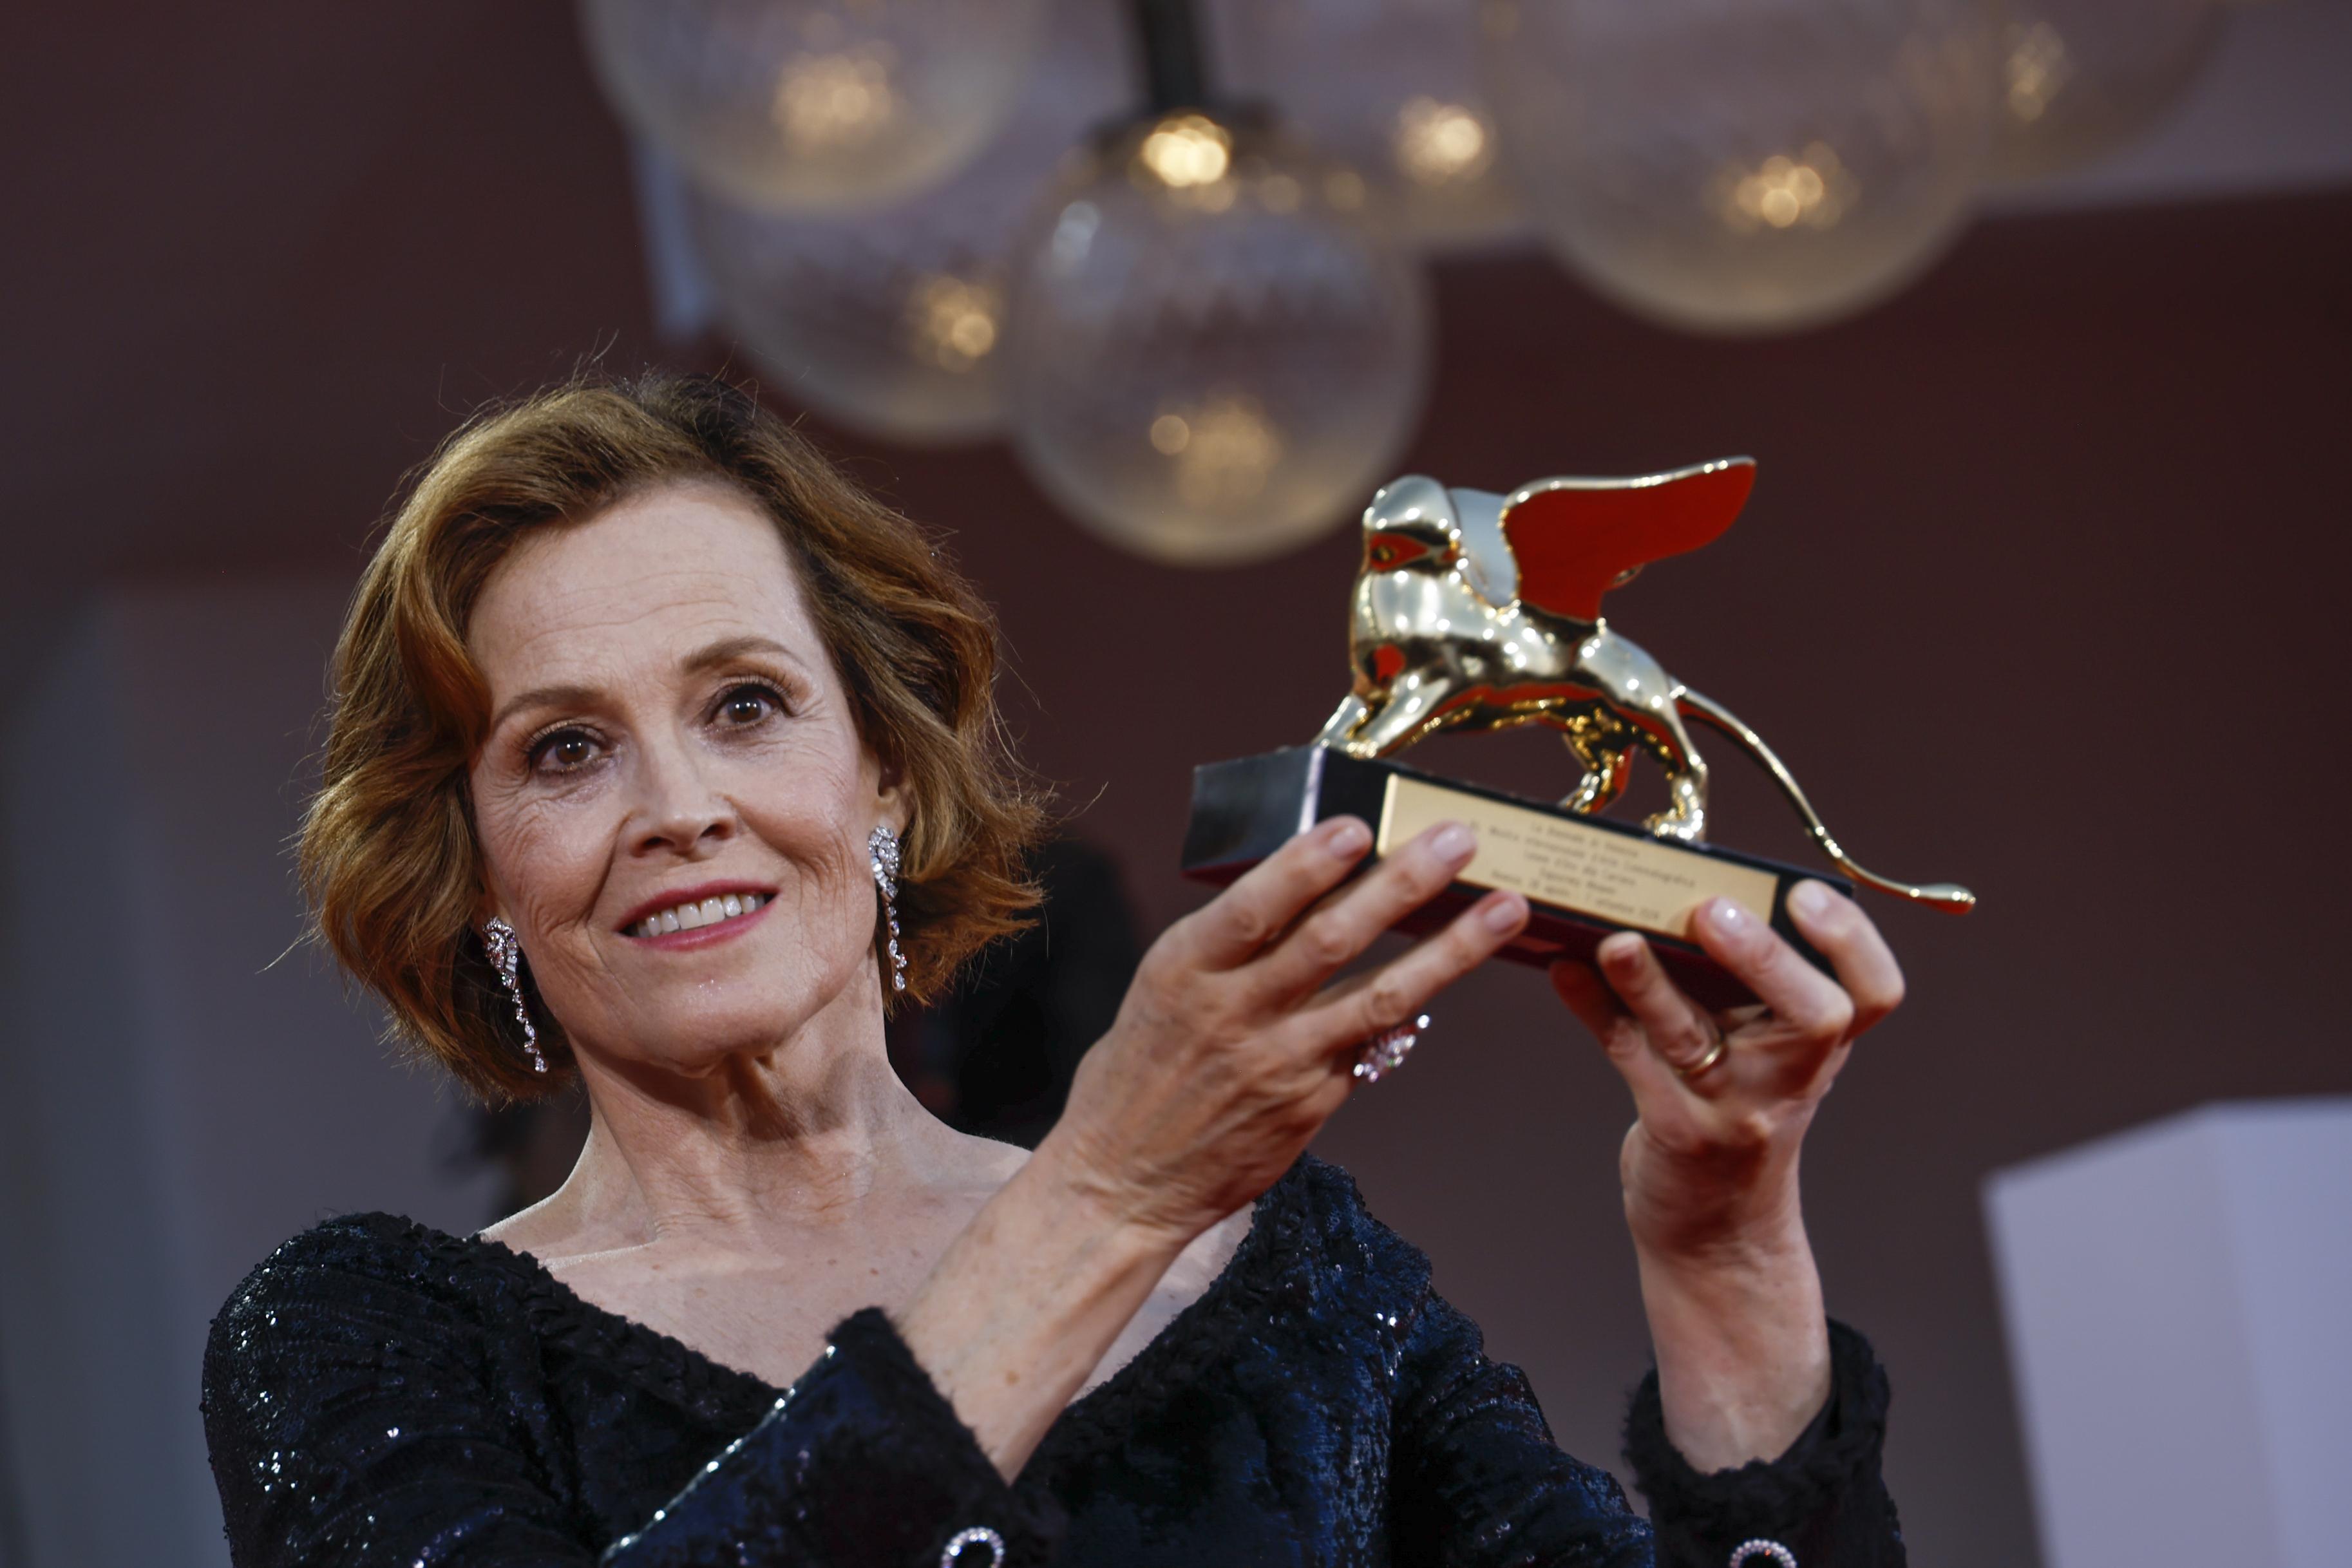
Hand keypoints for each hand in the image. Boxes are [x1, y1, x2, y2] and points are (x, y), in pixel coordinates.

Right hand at [1037, 815, 1529, 1249]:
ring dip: (1451, 949)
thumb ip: (1225, 945)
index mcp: (1184, 969)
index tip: (1359, 825)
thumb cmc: (1138, 1074)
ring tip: (1504, 908)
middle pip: (1332, 938)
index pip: (1255, 905)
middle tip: (1458, 840)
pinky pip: (1372, 1045)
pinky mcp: (1311, 1103)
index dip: (1309, 863)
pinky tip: (1451, 975)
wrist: (1123, 1181)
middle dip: (1403, 884)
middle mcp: (1234, 1012)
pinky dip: (1413, 1007)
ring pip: (1380, 996)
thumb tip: (1301, 885)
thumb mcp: (1162, 988)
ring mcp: (1279, 1062)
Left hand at [1553, 882, 1902, 1259]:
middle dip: (1765, 958)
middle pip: (1812, 1017)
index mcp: (1821, 1045)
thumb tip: (1680, 886)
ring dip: (1651, 983)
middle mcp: (1790, 1077)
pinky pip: (1630, 1057)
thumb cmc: (1738, 1109)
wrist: (1719, 1227)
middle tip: (1713, 911)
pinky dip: (1594, 1009)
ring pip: (1695, 1037)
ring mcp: (1734, 1110)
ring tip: (1616, 939)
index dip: (1851, 941)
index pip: (1874, 992)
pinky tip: (1565, 971)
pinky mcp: (1674, 1130)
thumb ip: (1748, 985)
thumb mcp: (1767, 1053)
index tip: (1805, 896)